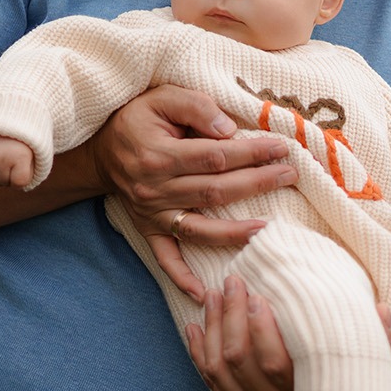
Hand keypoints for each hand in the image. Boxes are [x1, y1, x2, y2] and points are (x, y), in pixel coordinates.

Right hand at [0, 135, 35, 191]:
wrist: (5, 120)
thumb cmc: (22, 143)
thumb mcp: (32, 154)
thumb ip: (29, 172)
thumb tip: (21, 189)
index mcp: (20, 156)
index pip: (19, 183)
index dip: (20, 182)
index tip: (21, 174)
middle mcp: (3, 156)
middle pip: (4, 183)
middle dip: (8, 179)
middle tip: (10, 166)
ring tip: (0, 169)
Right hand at [86, 85, 297, 301]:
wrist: (100, 148)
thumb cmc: (138, 118)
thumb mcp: (162, 97)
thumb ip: (196, 107)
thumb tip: (229, 128)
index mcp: (159, 155)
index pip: (216, 156)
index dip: (251, 153)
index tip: (281, 148)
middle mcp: (155, 188)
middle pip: (215, 191)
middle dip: (257, 183)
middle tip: (289, 175)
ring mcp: (152, 214)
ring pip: (200, 228)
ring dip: (235, 232)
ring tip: (268, 230)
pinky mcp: (148, 229)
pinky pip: (165, 258)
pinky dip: (181, 277)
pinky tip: (202, 292)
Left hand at [185, 279, 390, 390]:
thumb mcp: (381, 374)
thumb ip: (388, 343)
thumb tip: (382, 310)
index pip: (274, 362)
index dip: (260, 327)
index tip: (258, 295)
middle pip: (239, 359)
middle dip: (231, 315)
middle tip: (232, 282)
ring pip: (219, 368)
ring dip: (213, 328)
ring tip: (213, 296)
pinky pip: (210, 384)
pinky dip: (199, 353)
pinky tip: (196, 327)